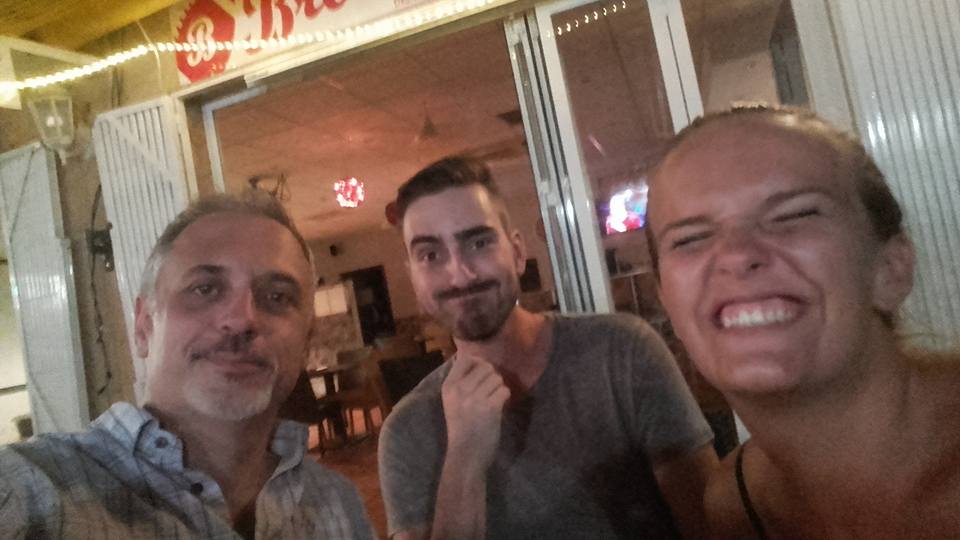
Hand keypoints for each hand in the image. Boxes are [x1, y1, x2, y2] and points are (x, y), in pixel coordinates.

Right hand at [441, 353, 510, 470]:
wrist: (466, 454)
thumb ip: (460, 381)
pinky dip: (505, 397)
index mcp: (448, 386)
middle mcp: (460, 389)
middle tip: (490, 390)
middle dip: (492, 376)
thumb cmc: (460, 427)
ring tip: (493, 399)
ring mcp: (475, 399)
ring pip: (497, 378)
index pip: (465, 358)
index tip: (482, 373)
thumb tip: (475, 357)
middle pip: (485, 367)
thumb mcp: (452, 401)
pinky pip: (504, 390)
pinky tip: (499, 406)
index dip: (478, 362)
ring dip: (499, 387)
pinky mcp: (490, 408)